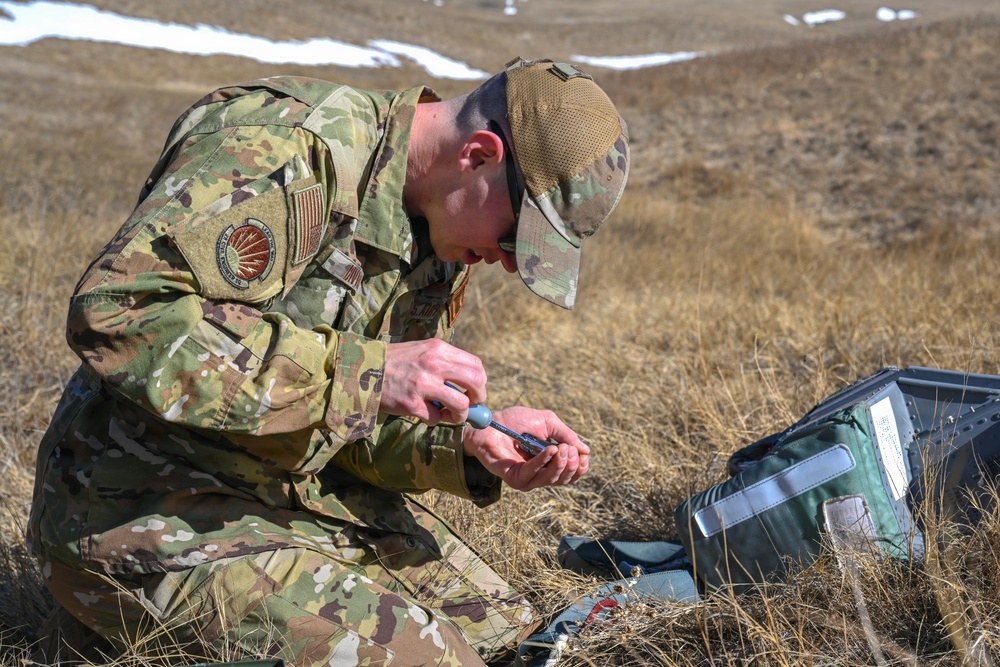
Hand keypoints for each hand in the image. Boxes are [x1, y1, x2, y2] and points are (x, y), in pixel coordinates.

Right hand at [381, 339, 486, 424]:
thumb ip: (444, 364)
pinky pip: (435, 417)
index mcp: (438, 349)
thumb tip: (469, 385)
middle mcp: (434, 364)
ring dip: (458, 415)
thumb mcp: (421, 351)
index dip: (480, 382)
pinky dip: (433, 419)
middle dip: (478, 398)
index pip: (476, 365)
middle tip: (469, 405)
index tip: (474, 391)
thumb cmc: (394, 362)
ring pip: (460, 405)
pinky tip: (424, 413)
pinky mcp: (411, 403)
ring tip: (448, 414)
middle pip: (476, 382)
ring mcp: (423, 385)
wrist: (362, 369)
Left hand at [463, 406, 589, 490]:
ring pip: (552, 479)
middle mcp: (541, 473)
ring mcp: (528, 478)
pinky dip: (544, 462)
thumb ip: (565, 435)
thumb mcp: (546, 422)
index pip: (573, 473)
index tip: (582, 453)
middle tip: (569, 448)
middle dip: (572, 464)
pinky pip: (534, 474)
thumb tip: (585, 450)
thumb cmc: (515, 421)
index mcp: (550, 462)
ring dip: (561, 463)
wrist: (489, 422)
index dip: (581, 466)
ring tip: (562, 448)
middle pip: (566, 478)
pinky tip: (550, 450)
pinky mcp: (515, 478)